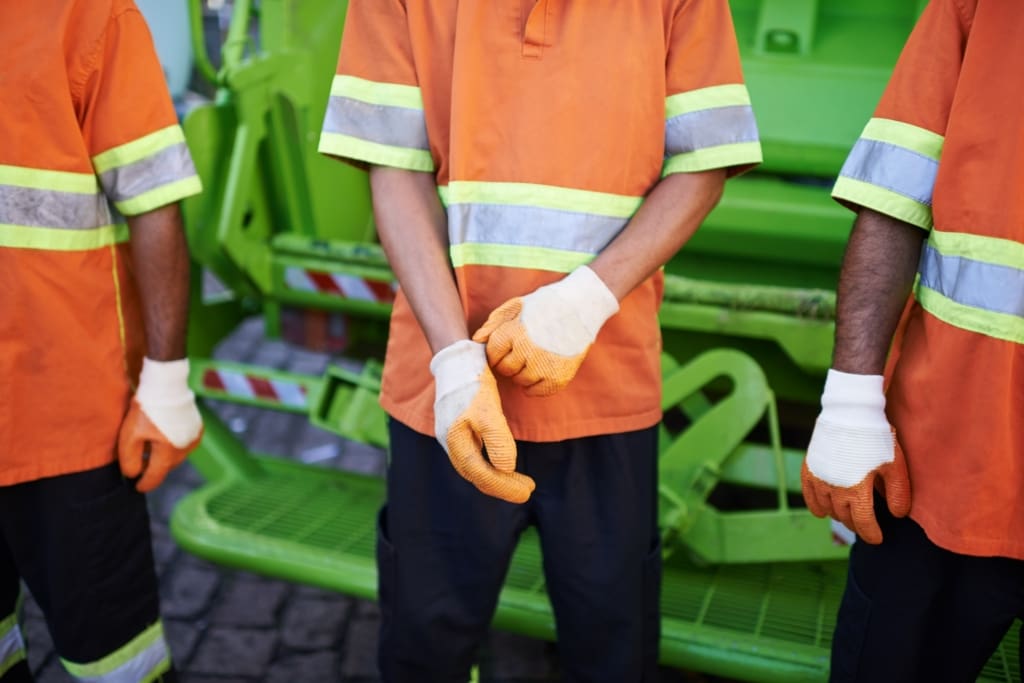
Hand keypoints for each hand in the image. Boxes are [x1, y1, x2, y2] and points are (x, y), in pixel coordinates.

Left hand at [118, 357, 202, 491]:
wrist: (166, 384)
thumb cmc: (146, 409)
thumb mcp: (129, 435)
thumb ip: (129, 460)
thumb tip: (133, 475)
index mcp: (168, 454)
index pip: (155, 478)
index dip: (144, 485)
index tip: (136, 487)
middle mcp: (185, 450)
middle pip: (166, 467)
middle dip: (153, 467)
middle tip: (139, 461)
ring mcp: (193, 440)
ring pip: (176, 457)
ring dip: (163, 456)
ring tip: (150, 444)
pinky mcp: (198, 430)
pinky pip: (184, 445)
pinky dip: (173, 445)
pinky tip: (163, 434)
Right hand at [432, 340, 534, 502]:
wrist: (456, 358)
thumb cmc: (471, 382)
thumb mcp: (487, 408)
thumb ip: (497, 439)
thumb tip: (506, 468)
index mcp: (455, 441)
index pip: (480, 474)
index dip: (504, 486)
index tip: (528, 490)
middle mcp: (451, 443)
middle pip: (477, 474)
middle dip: (503, 485)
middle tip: (528, 490)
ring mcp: (453, 436)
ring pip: (475, 466)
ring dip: (498, 477)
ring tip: (519, 482)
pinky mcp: (459, 428)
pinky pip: (475, 456)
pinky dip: (491, 465)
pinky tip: (503, 464)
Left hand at [472, 266, 618, 395]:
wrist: (581, 306)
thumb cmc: (545, 304)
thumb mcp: (515, 306)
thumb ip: (493, 324)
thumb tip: (475, 342)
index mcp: (513, 332)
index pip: (492, 355)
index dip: (496, 353)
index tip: (504, 348)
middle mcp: (527, 351)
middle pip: (505, 370)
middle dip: (509, 363)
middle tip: (521, 352)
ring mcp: (544, 365)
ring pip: (520, 381)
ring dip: (522, 373)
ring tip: (533, 358)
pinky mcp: (559, 377)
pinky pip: (537, 392)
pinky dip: (535, 386)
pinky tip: (540, 371)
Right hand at [801, 369, 909, 543]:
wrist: (849, 413)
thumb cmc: (876, 438)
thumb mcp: (894, 465)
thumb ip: (898, 493)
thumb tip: (896, 515)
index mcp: (857, 490)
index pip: (863, 523)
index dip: (871, 534)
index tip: (878, 539)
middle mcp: (834, 489)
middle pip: (845, 517)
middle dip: (857, 525)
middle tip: (866, 525)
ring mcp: (819, 479)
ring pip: (827, 508)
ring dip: (838, 515)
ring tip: (849, 515)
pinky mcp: (810, 469)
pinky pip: (809, 496)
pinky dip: (815, 505)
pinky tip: (822, 511)